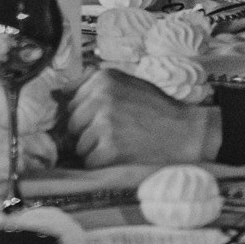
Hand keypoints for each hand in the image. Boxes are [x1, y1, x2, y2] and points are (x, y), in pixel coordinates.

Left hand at [66, 67, 221, 168]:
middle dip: (86, 133)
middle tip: (110, 137)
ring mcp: (104, 122)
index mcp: (102, 78)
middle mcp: (100, 97)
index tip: (98, 122)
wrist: (185, 132)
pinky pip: (89, 161)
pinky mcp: (110, 147)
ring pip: (79, 144)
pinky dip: (101, 164)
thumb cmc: (157, 108)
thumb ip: (94, 84)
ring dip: (93, 150)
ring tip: (117, 146)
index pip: (71, 101)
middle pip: (72, 123)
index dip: (84, 115)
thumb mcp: (126, 83)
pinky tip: (118, 158)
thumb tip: (59, 91)